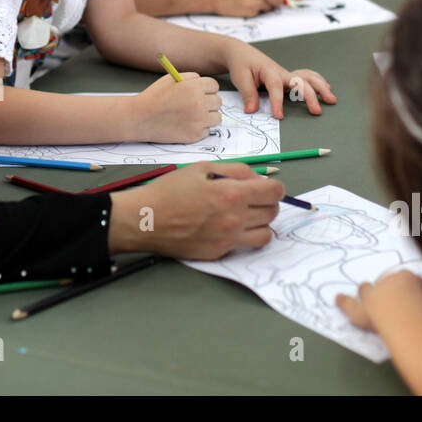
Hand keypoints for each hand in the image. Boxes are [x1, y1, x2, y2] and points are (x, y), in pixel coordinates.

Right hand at [108, 162, 284, 258]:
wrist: (146, 220)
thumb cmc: (169, 191)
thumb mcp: (202, 168)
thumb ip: (236, 171)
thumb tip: (257, 179)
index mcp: (232, 194)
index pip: (274, 193)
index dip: (275, 188)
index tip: (268, 188)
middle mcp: (234, 219)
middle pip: (273, 213)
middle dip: (267, 203)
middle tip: (253, 199)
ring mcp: (228, 240)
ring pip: (265, 234)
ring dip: (261, 223)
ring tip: (244, 215)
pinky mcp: (219, 253)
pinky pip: (244, 246)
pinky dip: (243, 237)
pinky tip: (228, 227)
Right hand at [132, 72, 220, 141]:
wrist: (140, 118)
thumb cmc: (154, 98)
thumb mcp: (171, 79)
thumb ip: (191, 78)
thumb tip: (206, 83)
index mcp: (194, 87)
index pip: (214, 86)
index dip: (207, 89)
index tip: (201, 93)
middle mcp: (199, 104)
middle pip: (218, 102)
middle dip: (209, 102)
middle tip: (195, 105)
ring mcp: (198, 121)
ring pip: (216, 117)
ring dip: (207, 116)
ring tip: (192, 115)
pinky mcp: (195, 135)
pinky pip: (207, 130)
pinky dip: (199, 129)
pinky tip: (186, 125)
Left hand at [222, 42, 335, 116]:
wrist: (242, 53)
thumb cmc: (242, 64)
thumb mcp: (240, 77)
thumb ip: (248, 94)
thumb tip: (252, 111)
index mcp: (269, 71)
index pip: (276, 87)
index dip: (278, 102)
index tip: (279, 117)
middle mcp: (282, 73)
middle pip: (300, 82)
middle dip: (310, 97)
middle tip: (317, 112)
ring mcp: (287, 75)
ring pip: (308, 78)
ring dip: (320, 88)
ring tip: (331, 100)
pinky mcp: (289, 78)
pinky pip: (307, 77)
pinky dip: (318, 82)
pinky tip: (326, 89)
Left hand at [335, 270, 421, 332]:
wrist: (404, 302)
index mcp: (405, 282)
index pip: (401, 283)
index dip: (401, 288)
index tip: (399, 287)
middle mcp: (387, 287)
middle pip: (379, 285)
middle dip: (373, 288)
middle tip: (366, 286)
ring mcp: (373, 298)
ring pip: (364, 293)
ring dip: (359, 295)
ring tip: (350, 292)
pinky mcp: (362, 311)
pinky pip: (350, 306)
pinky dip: (343, 303)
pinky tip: (335, 298)